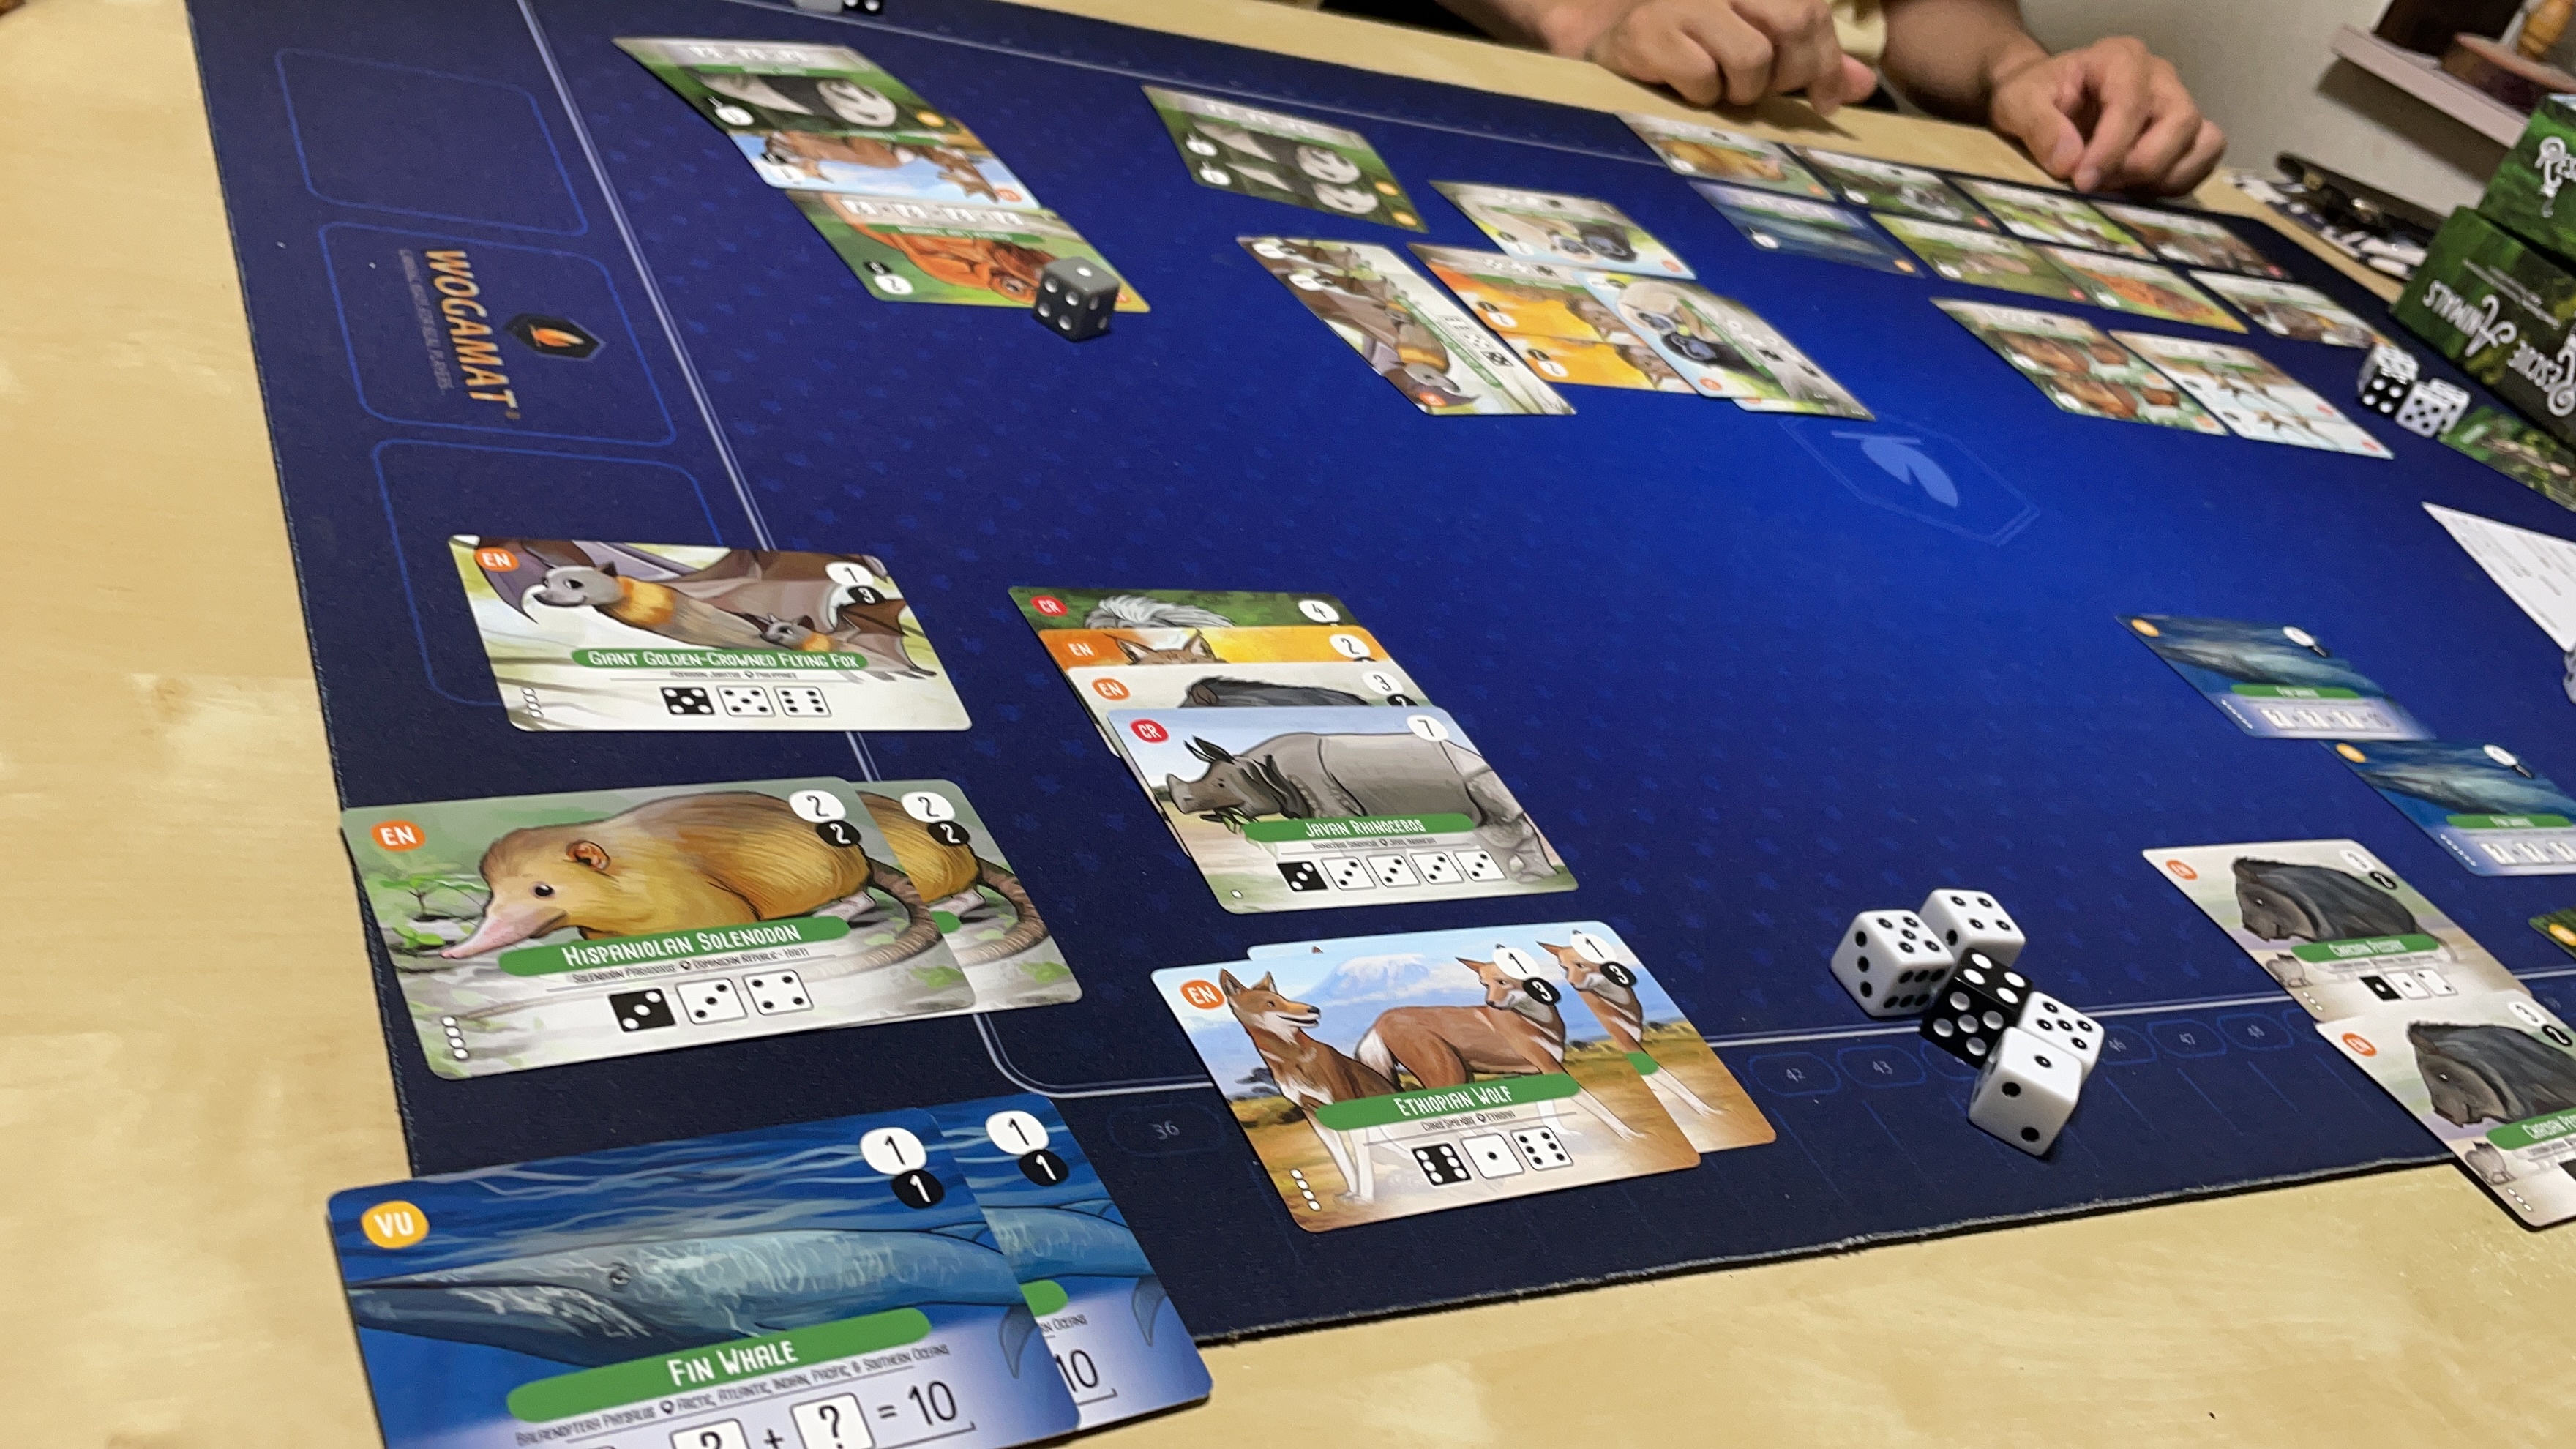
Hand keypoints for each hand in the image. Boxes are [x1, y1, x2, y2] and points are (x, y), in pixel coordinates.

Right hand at [1572, 0, 1878, 112]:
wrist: (1609, 33)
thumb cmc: (1694, 39)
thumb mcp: (1757, 38)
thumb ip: (1809, 57)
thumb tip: (1862, 86)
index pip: (1813, 11)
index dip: (1828, 61)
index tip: (1826, 99)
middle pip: (1794, 22)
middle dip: (1791, 74)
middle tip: (1769, 92)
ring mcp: (1685, 1)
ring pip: (1752, 57)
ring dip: (1743, 90)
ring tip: (1723, 89)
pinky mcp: (1650, 32)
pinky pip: (1702, 78)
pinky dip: (1701, 97)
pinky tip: (1688, 90)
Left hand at [1988, 36, 2223, 195]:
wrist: (2044, 100)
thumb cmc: (2035, 95)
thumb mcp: (2020, 104)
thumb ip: (2040, 127)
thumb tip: (2070, 162)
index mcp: (2120, 58)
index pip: (2132, 102)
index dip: (2111, 147)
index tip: (2082, 180)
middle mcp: (2159, 77)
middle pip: (2181, 121)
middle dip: (2142, 164)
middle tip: (2101, 188)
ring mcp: (2177, 104)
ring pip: (2202, 142)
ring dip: (2165, 177)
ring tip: (2118, 191)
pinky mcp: (2184, 133)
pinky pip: (2203, 159)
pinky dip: (2176, 183)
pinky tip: (2136, 193)